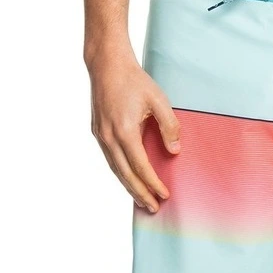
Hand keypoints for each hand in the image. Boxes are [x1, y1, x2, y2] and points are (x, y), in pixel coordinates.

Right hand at [88, 52, 180, 211]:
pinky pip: (110, 160)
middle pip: (125, 175)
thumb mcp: (158, 100)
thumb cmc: (134, 80)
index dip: (153, 183)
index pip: (141, 166)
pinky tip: (129, 180)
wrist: (106, 64)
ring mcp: (101, 135)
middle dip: (140, 193)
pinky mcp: (98, 132)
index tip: (165, 195)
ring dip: (129, 187)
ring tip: (142, 201)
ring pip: (115, 170)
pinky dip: (120, 174)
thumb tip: (174, 151)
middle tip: (153, 208)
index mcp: (125, 130)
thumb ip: (169, 126)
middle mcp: (109, 137)